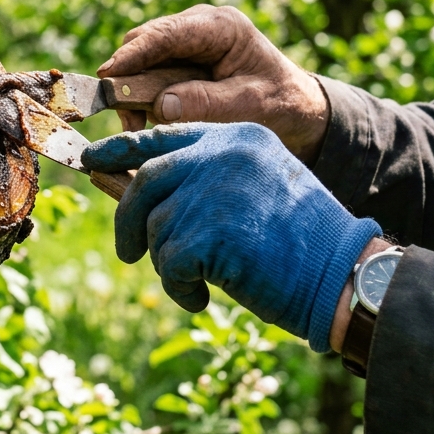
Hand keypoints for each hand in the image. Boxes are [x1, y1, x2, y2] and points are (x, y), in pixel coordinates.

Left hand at [82, 122, 380, 352]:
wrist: (344, 277)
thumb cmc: (297, 243)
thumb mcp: (247, 192)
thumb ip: (193, 182)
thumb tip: (114, 182)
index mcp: (236, 137)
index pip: (162, 134)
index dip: (119, 150)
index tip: (89, 162)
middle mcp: (224, 154)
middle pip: (147, 180)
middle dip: (129, 220)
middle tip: (129, 252)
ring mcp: (217, 189)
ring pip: (157, 227)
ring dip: (168, 264)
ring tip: (200, 282)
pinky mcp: (212, 231)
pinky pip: (170, 262)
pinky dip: (179, 288)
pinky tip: (202, 298)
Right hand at [98, 5, 329, 162]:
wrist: (295, 108)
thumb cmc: (279, 103)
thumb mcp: (248, 106)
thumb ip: (206, 104)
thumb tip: (160, 106)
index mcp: (221, 27)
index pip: (166, 33)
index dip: (134, 53)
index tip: (109, 74)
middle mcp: (199, 26)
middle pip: (146, 42)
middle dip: (128, 75)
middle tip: (126, 116)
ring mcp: (188, 41)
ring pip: (143, 58)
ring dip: (135, 88)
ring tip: (138, 122)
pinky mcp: (181, 60)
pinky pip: (151, 72)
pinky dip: (144, 94)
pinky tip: (151, 117)